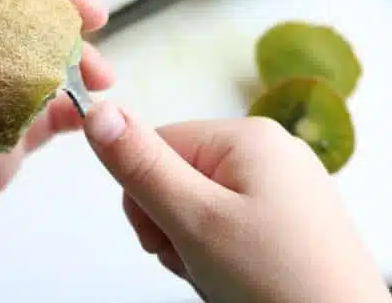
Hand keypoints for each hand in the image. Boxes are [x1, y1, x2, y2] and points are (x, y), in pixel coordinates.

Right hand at [82, 104, 391, 302]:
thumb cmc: (277, 281)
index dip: (146, 196)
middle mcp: (272, 152)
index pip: (157, 144)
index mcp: (249, 136)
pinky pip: (233, 224)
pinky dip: (223, 254)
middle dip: (173, 225)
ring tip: (223, 277)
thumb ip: (141, 166)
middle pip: (179, 175)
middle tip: (199, 261)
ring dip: (195, 245)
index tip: (164, 237)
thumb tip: (98, 109)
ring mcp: (286, 188)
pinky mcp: (294, 221)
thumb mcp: (194, 220)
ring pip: (202, 206)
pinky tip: (240, 280)